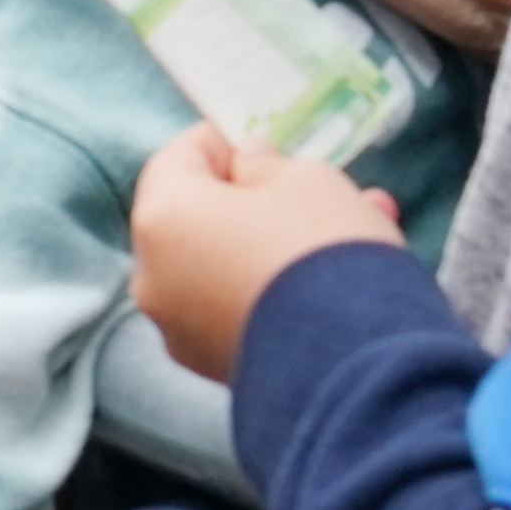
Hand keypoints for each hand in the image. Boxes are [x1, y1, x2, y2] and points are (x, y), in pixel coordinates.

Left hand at [122, 120, 401, 382]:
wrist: (356, 364)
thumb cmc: (322, 247)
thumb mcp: (305, 179)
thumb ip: (264, 165)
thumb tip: (246, 169)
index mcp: (160, 220)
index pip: (175, 161)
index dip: (218, 143)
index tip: (260, 140)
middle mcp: (154, 280)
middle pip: (200, 220)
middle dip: (259, 199)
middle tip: (314, 185)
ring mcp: (182, 332)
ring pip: (228, 267)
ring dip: (280, 243)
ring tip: (356, 224)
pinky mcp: (218, 369)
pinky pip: (244, 309)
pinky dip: (279, 288)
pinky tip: (341, 276)